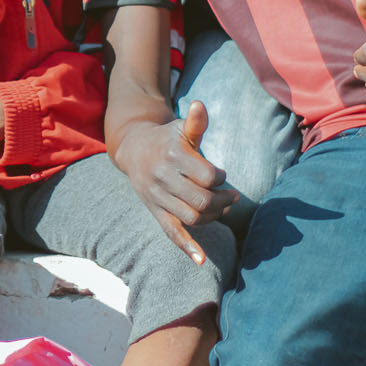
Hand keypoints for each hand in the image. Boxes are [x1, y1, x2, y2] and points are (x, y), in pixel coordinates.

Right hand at [113, 102, 235, 265]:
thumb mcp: (180, 128)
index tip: (221, 175)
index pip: (207, 176)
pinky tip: (201, 260)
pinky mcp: (155, 210)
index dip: (221, 178)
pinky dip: (187, 247)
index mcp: (172, 156)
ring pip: (192, 217)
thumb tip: (201, 105)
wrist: (133, 147)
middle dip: (222, 201)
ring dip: (214, 217)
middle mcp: (163, 178)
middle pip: (201, 200)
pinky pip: (171, 232)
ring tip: (223, 208)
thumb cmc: (166, 138)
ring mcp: (158, 196)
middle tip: (231, 197)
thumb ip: (196, 122)